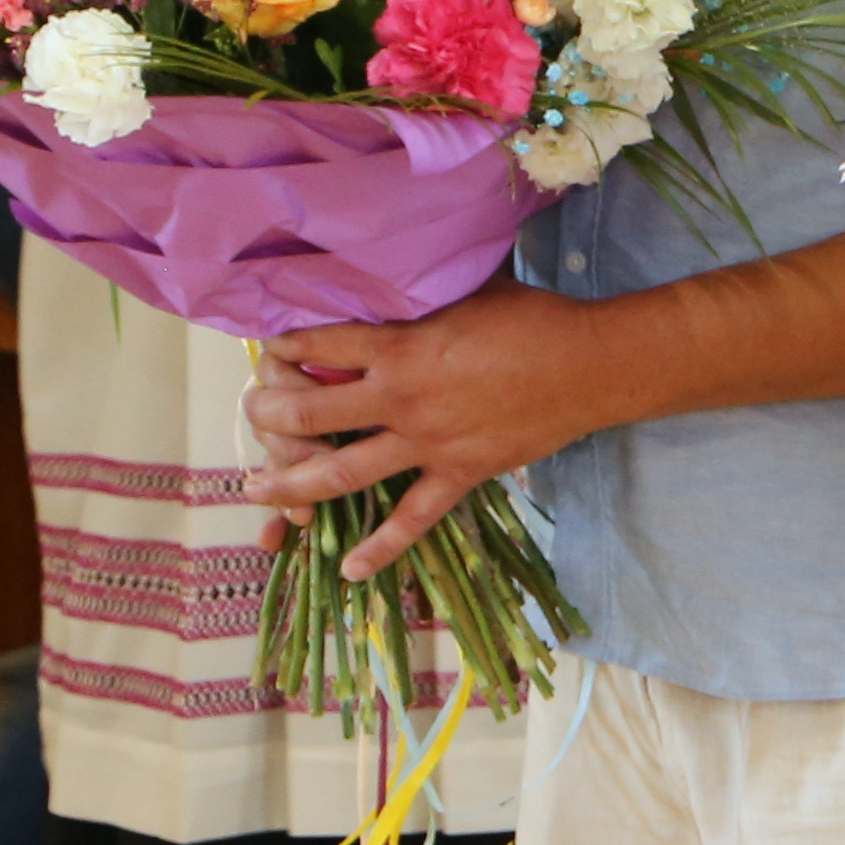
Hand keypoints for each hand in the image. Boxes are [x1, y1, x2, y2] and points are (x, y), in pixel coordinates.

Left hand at [242, 282, 609, 574]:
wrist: (590, 367)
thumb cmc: (532, 318)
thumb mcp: (465, 290)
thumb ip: (418, 294)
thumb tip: (385, 275)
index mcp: (399, 347)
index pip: (317, 345)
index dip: (284, 346)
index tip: (272, 348)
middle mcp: (401, 399)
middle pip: (310, 412)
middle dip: (269, 414)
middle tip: (254, 414)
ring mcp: (427, 444)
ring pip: (341, 471)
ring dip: (290, 482)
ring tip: (254, 490)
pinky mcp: (459, 474)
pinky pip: (411, 519)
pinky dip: (380, 547)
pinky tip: (349, 568)